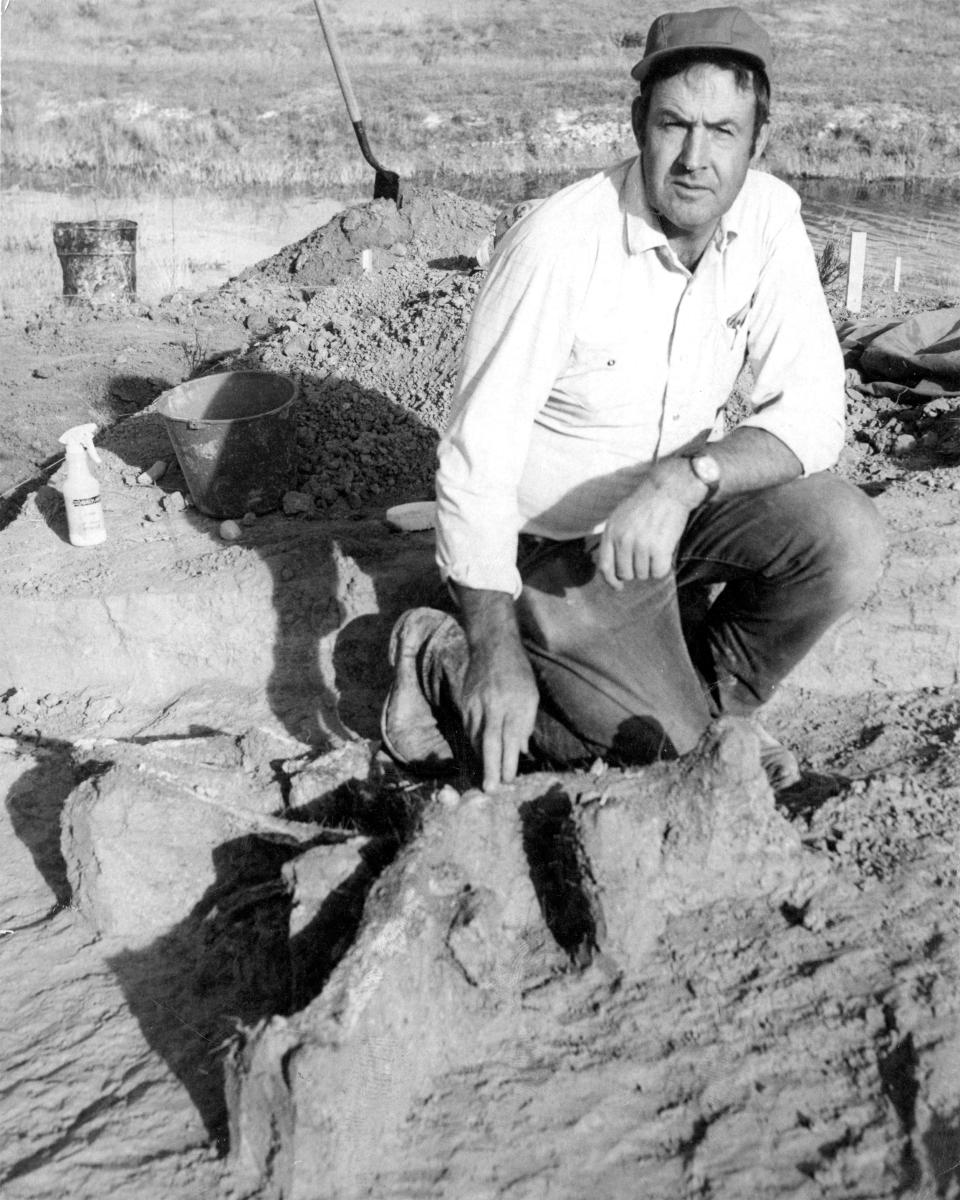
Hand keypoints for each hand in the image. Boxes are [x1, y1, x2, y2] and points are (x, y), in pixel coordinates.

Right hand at [462, 634, 538, 790]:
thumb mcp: (531, 695)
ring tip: (485, 778)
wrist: (492, 646)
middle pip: (490, 741)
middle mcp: (494, 704)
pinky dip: (473, 744)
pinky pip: (468, 728)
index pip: (511, 737)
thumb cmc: (517, 672)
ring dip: (480, 759)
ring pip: (476, 737)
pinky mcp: (465, 701)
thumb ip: (526, 723)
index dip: (508, 760)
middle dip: (490, 767)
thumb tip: (521, 750)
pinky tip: (477, 755)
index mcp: (515, 702)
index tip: (508, 780)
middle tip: (490, 789)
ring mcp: (477, 702)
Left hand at [596, 460, 703, 588]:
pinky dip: (662, 567)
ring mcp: (640, 545)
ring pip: (643, 574)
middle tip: (646, 555)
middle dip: (636, 569)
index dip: (611, 581)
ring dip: (651, 566)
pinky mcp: (658, 549)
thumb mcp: (620, 517)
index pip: (605, 567)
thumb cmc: (646, 504)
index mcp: (611, 532)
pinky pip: (658, 572)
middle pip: (626, 574)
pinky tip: (665, 552)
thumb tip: (612, 567)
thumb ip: (614, 538)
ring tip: (656, 547)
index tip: (619, 587)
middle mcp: (622, 540)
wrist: (668, 490)